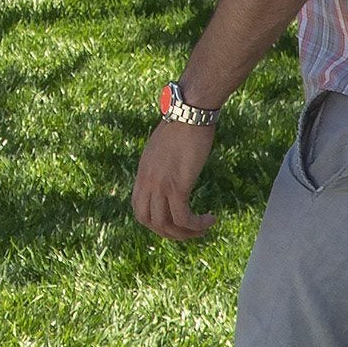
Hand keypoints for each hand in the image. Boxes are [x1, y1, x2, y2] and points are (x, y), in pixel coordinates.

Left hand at [132, 118, 218, 240]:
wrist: (190, 113)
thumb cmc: (183, 126)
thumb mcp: (164, 148)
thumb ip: (162, 164)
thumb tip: (171, 172)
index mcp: (142, 172)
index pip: (138, 208)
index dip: (153, 221)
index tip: (173, 222)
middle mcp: (146, 181)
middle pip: (148, 221)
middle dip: (169, 232)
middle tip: (189, 231)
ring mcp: (160, 184)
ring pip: (165, 224)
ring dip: (185, 233)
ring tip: (203, 228)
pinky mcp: (177, 185)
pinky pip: (183, 217)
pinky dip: (197, 224)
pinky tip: (210, 219)